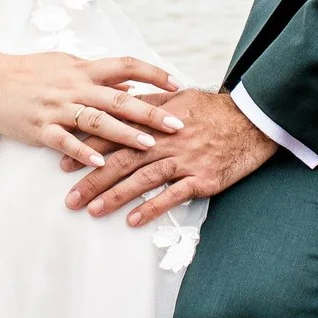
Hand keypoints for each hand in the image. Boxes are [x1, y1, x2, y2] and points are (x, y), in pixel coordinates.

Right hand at [0, 53, 184, 169]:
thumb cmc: (31, 71)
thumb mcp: (68, 64)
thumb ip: (99, 75)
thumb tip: (131, 85)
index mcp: (83, 69)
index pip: (126, 65)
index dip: (153, 72)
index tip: (178, 83)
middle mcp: (74, 87)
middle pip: (118, 98)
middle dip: (150, 112)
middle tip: (177, 125)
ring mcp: (57, 108)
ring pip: (96, 121)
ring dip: (124, 134)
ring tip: (149, 145)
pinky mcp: (40, 127)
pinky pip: (64, 141)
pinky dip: (82, 152)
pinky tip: (100, 162)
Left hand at [66, 89, 275, 226]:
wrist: (253, 121)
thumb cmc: (214, 110)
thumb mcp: (179, 97)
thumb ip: (148, 102)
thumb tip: (119, 100)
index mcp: (156, 120)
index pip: (114, 134)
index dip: (88, 150)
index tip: (64, 163)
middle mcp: (166, 140)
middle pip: (122, 161)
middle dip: (92, 180)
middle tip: (69, 199)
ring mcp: (184, 160)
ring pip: (142, 179)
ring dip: (115, 196)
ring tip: (93, 211)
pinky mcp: (202, 178)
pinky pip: (172, 195)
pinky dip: (151, 208)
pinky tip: (133, 220)